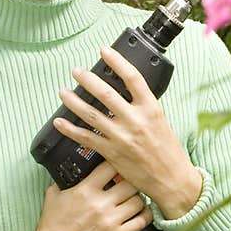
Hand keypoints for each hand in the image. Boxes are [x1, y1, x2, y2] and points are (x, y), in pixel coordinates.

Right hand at [11, 158, 152, 230]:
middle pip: (130, 183)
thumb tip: (73, 172)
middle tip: (130, 184)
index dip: (117, 164)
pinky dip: (145, 216)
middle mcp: (100, 204)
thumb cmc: (51, 228)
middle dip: (131, 182)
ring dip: (139, 199)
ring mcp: (110, 221)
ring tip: (135, 200)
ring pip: (139, 201)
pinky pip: (141, 221)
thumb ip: (65, 181)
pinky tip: (141, 214)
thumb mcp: (53, 196)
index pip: (110, 166)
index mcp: (85, 190)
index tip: (118, 167)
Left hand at [53, 45, 202, 218]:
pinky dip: (70, 129)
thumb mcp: (161, 121)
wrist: (171, 179)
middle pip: (106, 93)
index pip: (132, 78)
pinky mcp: (112, 153)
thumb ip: (142, 107)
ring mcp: (122, 137)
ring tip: (63, 92)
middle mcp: (135, 120)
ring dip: (74, 101)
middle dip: (87, 79)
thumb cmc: (168, 151)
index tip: (104, 51)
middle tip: (76, 71)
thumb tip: (125, 93)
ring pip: (91, 114)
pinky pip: (86, 138)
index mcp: (150, 108)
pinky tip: (59, 122)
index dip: (117, 62)